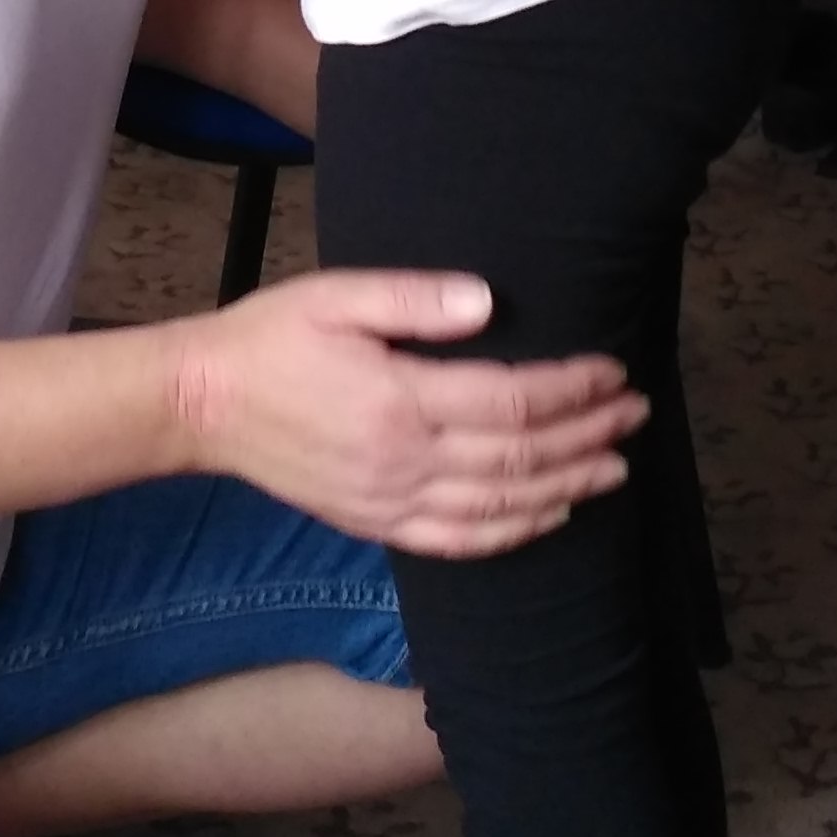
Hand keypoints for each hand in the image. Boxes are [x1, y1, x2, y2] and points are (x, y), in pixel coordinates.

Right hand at [167, 267, 643, 557]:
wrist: (202, 405)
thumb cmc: (269, 340)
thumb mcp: (335, 296)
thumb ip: (414, 300)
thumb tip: (488, 301)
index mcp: (399, 401)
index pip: (513, 401)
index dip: (572, 389)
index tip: (613, 371)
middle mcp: (403, 462)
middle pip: (519, 457)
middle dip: (586, 435)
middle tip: (634, 412)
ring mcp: (390, 501)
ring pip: (500, 507)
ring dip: (566, 487)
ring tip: (614, 467)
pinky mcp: (375, 523)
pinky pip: (459, 540)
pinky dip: (513, 532)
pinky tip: (548, 515)